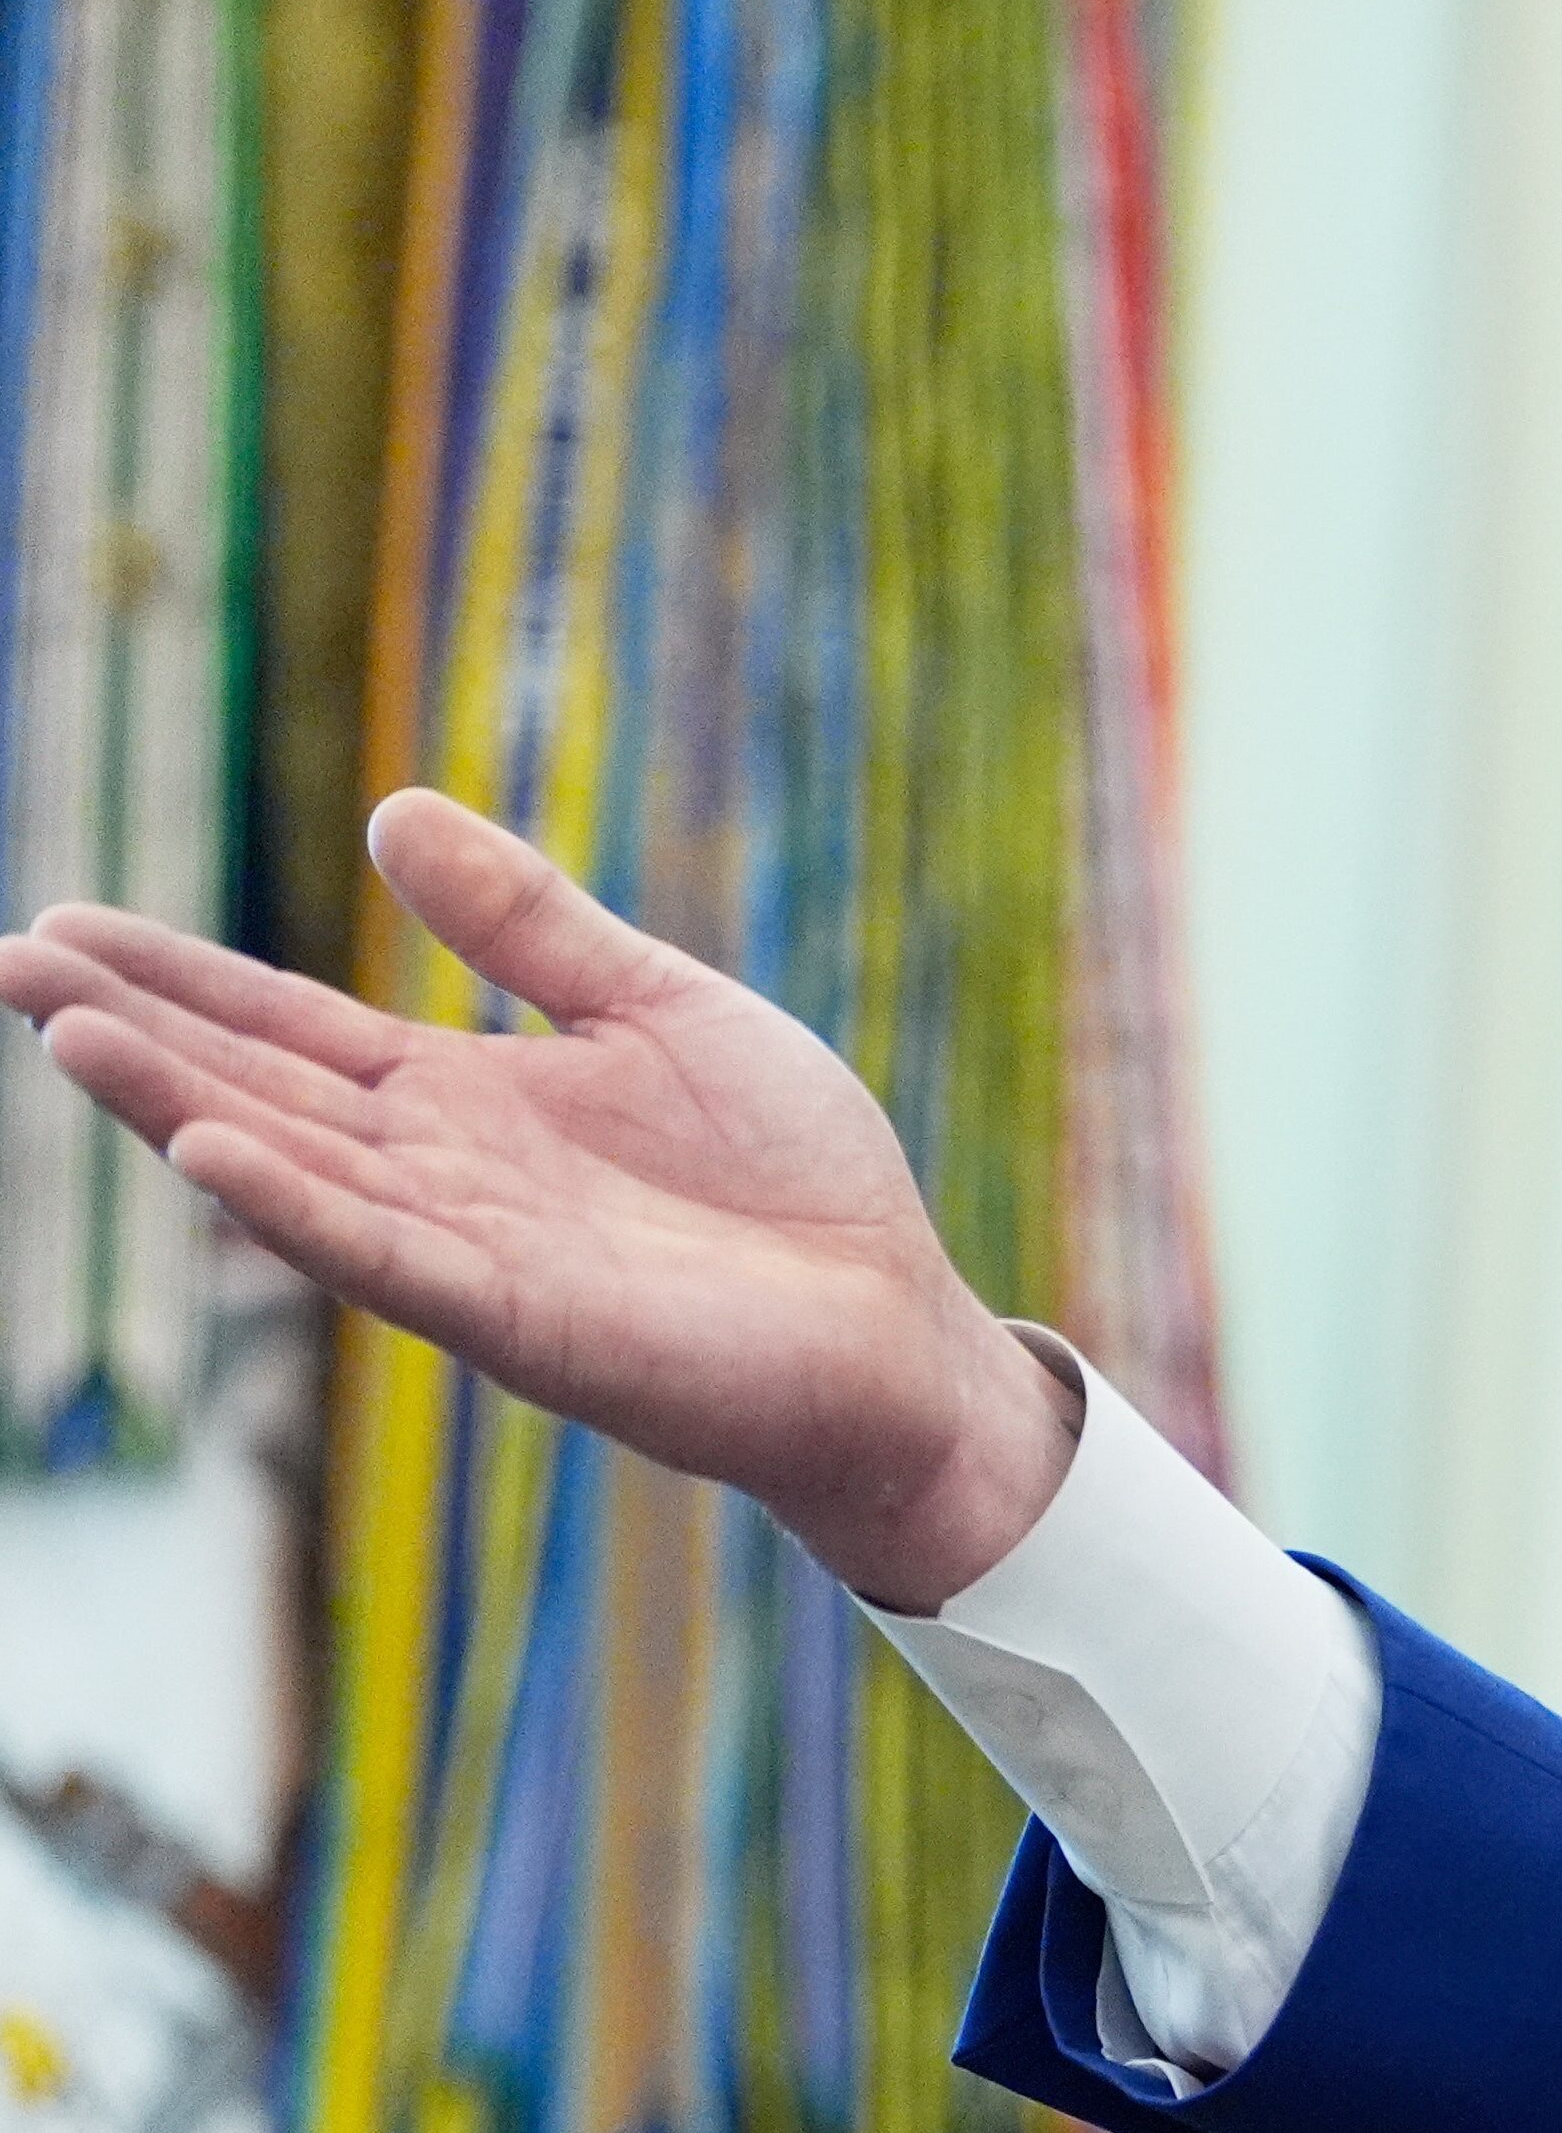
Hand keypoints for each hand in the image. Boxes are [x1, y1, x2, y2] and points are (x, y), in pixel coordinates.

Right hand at [0, 790, 1081, 1608]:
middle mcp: (445, 1177)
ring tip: (69, 1031)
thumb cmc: (795, 1182)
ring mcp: (475, 1252)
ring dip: (183, 1105)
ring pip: (298, 1167)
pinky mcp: (530, 1321)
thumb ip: (531, 927)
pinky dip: (305, 1207)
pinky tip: (216, 1152)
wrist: (900, 1323)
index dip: (180, 979)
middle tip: (8, 959)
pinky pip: (393, 1259)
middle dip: (135, 1030)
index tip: (62, 924)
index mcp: (470, 1101)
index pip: (291, 1027)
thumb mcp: (662, 1011)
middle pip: (259, 1086)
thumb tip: (390, 809)